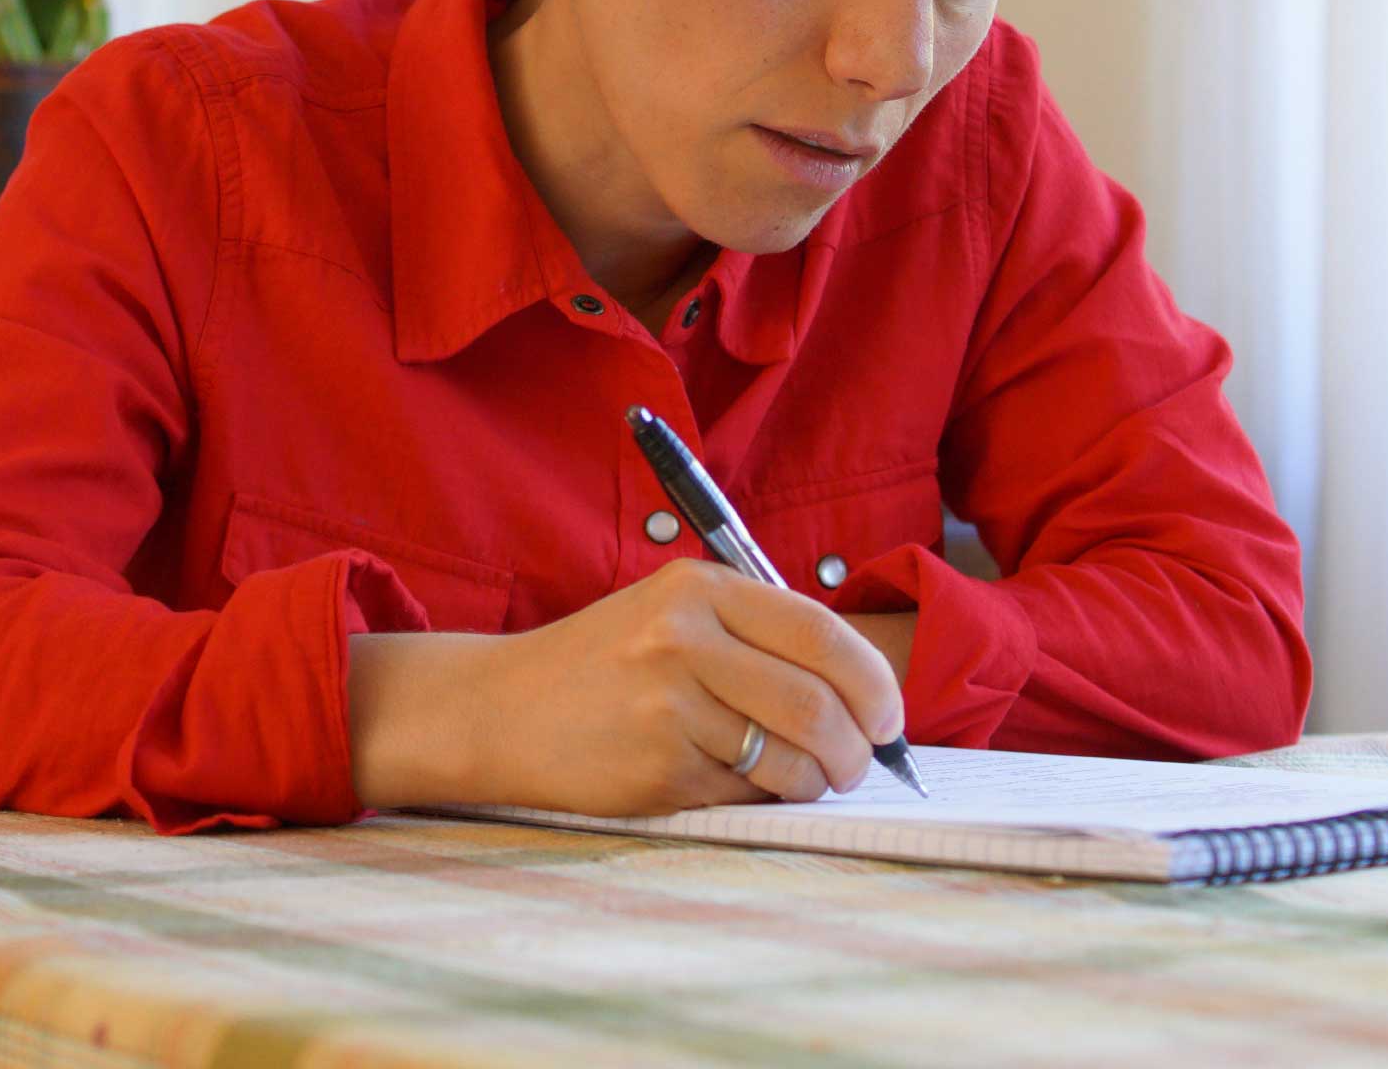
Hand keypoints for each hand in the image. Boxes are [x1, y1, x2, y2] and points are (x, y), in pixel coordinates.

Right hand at [348, 557, 904, 816]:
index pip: (822, 634)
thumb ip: (757, 638)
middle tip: (858, 765)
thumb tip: (862, 701)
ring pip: (788, 759)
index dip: (875, 685)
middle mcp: (684, 639)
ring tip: (804, 781)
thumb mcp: (672, 615)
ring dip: (813, 783)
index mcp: (699, 588)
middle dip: (856, 748)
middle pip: (817, 704)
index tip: (890, 719)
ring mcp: (668, 706)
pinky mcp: (656, 768)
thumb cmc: (602, 665)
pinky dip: (756, 799)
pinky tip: (729, 784)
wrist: (498, 709)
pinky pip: (742, 794)